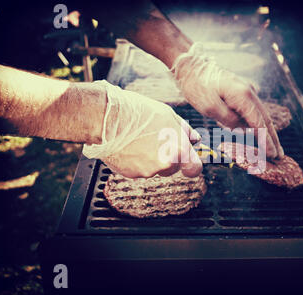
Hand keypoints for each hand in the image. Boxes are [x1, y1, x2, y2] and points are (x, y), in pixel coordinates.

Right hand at [82, 80, 202, 177]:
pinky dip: (136, 161)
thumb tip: (195, 140)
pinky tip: (128, 145)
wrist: (107, 118)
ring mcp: (147, 171)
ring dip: (151, 158)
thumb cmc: (138, 112)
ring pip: (155, 169)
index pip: (194, 168)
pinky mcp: (131, 174)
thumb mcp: (168, 114)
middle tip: (156, 139)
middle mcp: (165, 164)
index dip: (191, 164)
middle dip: (169, 157)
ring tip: (139, 139)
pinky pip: (138, 169)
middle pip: (173, 168)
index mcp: (178, 149)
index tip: (188, 159)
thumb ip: (184, 130)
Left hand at [171, 43, 283, 158]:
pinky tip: (260, 134)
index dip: (267, 141)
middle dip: (273, 139)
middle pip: (265, 120)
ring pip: (261, 116)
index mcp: (243, 96)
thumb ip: (229, 120)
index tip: (274, 155)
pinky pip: (253, 112)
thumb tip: (243, 129)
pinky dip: (258, 125)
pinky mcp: (240, 93)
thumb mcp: (210, 107)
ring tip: (274, 149)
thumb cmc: (197, 86)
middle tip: (280, 156)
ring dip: (268, 133)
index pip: (259, 124)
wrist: (191, 66)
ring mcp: (246, 91)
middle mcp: (249, 92)